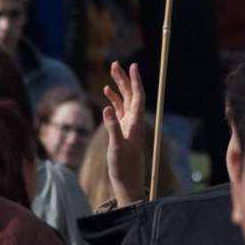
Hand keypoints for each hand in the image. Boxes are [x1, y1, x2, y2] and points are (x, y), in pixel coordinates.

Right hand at [103, 62, 151, 207]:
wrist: (127, 180)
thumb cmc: (124, 166)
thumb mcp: (116, 147)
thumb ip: (112, 128)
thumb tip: (107, 108)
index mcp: (136, 123)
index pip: (138, 97)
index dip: (135, 81)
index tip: (133, 66)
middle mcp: (134, 121)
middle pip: (131, 95)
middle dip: (124, 79)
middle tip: (115, 64)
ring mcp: (128, 125)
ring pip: (125, 100)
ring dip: (119, 87)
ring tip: (112, 72)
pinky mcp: (122, 130)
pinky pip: (119, 110)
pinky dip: (114, 99)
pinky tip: (108, 93)